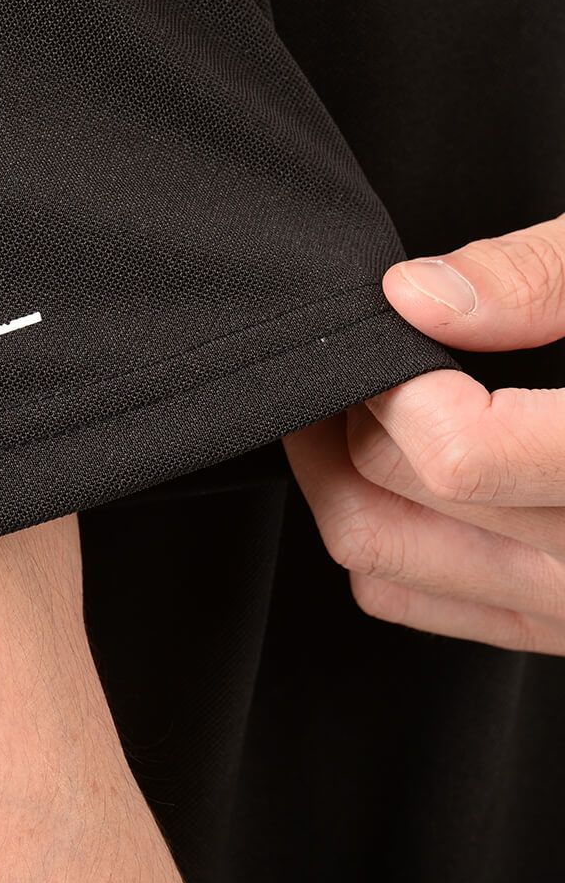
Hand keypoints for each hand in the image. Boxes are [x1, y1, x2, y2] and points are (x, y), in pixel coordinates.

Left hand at [285, 214, 564, 654]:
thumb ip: (543, 277)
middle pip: (397, 515)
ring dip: (346, 485)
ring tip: (351, 404)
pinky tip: (402, 468)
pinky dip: (391, 539)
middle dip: (343, 427)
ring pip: (393, 573)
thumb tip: (414, 296)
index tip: (383, 324)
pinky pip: (438, 605)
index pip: (462, 455)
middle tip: (339, 355)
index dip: (392, 381)